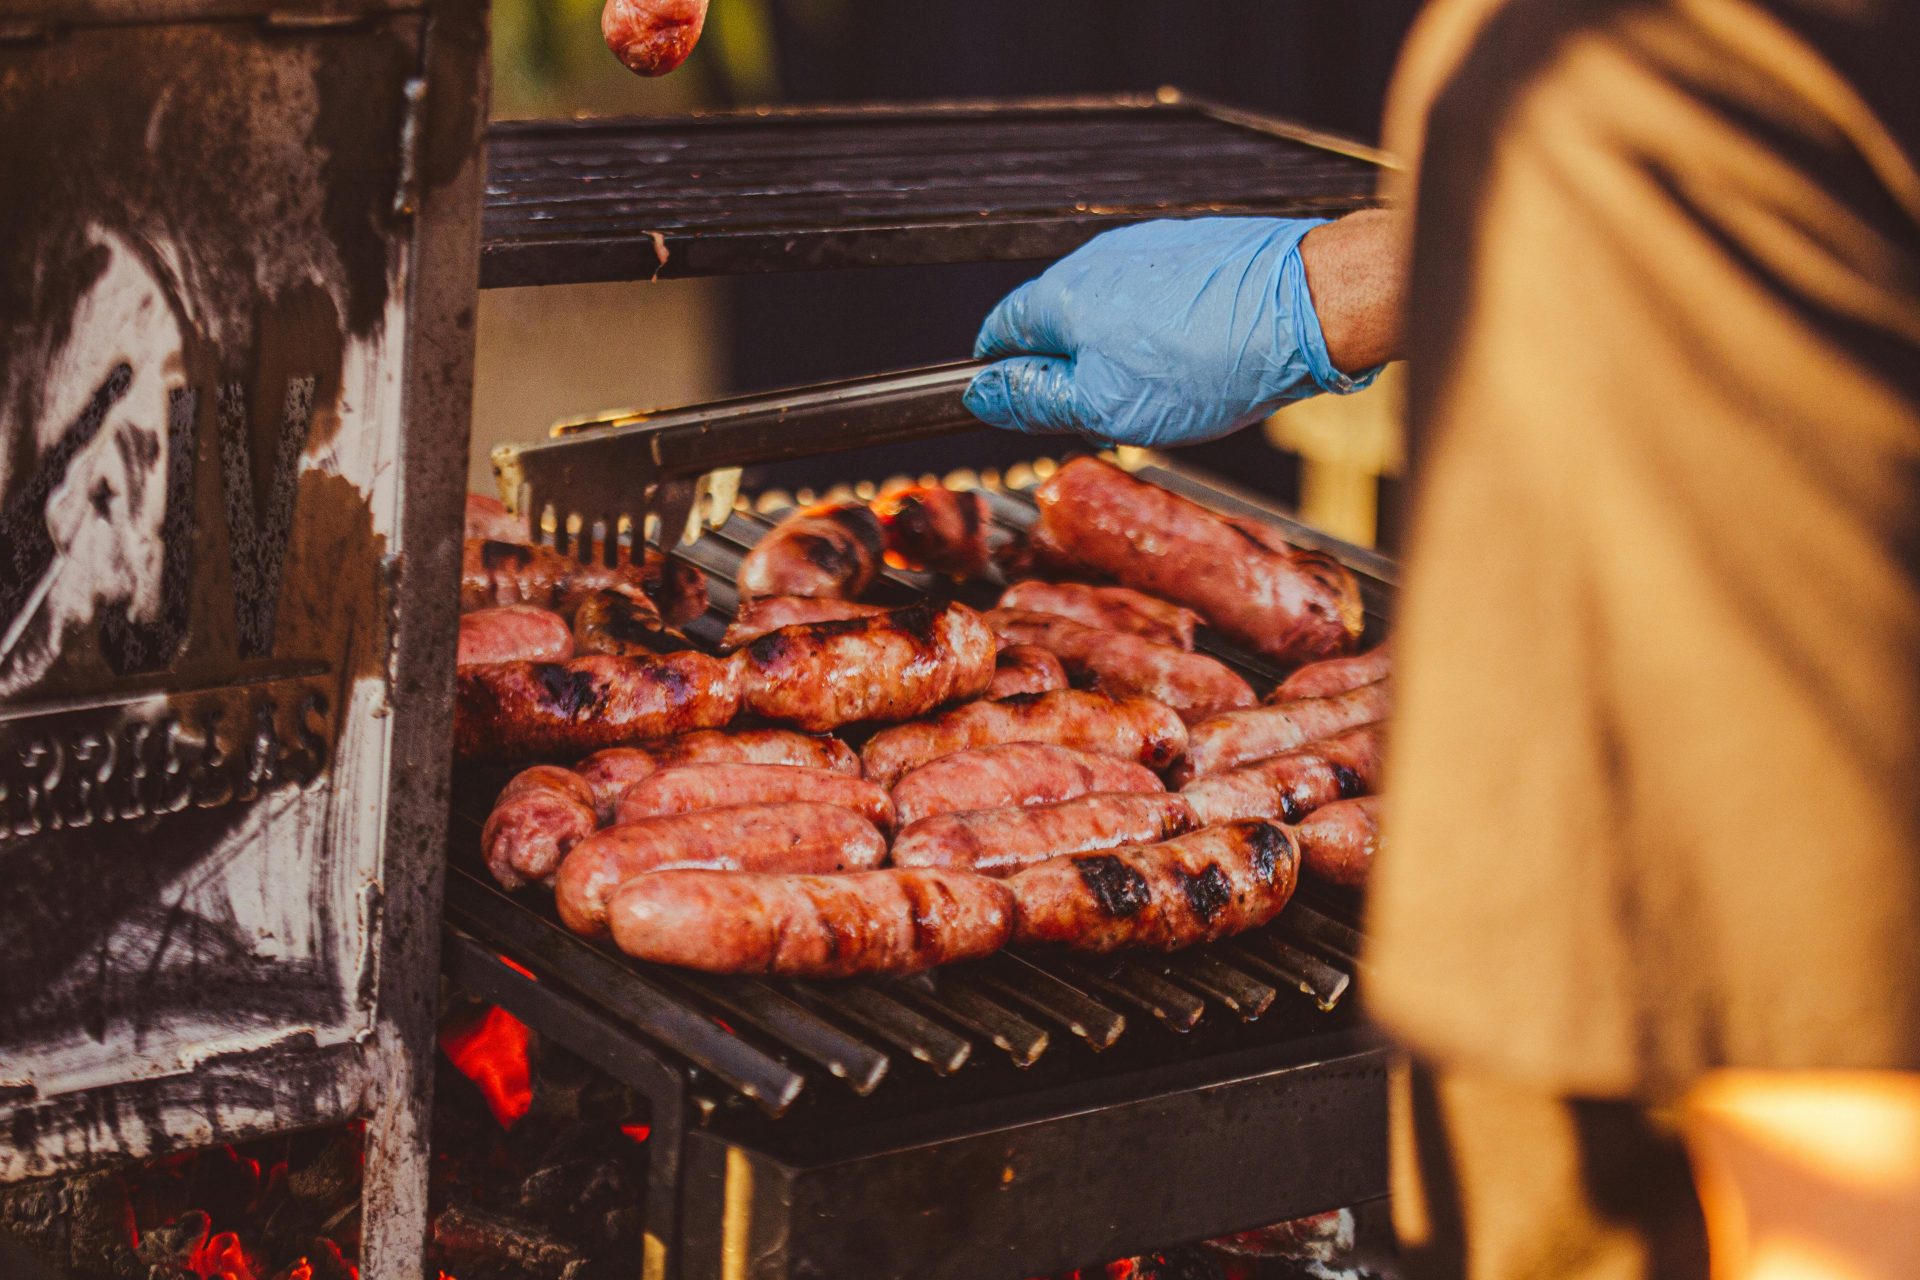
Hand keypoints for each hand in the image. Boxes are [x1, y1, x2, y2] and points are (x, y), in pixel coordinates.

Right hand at [963, 217, 1378, 446]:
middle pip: (1057, 324)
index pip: (999, 332)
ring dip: (1121, 353)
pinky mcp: (1196, 251)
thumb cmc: (1212, 358)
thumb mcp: (1105, 405)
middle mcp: (1098, 259)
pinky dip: (1166, 333)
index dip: (1002, 377)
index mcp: (1062, 293)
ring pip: (1111, 312)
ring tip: (1166, 391)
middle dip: (1071, 371)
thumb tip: (985, 394)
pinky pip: (1160, 299)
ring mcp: (1150, 249)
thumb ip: (1037, 400)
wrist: (1309, 306)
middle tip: (1108, 415)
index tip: (1021, 409)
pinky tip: (1199, 361)